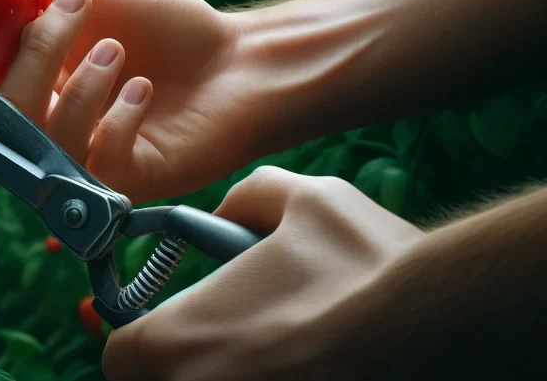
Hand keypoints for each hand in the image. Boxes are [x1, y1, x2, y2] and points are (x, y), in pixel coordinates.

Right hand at [0, 0, 263, 202]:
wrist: (236, 61)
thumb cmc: (166, 28)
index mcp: (26, 95)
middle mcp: (42, 138)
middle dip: (28, 61)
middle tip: (68, 11)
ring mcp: (80, 168)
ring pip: (45, 136)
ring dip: (80, 80)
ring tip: (116, 46)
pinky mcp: (123, 186)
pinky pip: (99, 157)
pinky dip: (119, 112)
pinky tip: (141, 86)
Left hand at [101, 166, 424, 380]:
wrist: (437, 321)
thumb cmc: (359, 263)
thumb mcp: (298, 198)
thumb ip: (246, 194)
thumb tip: (229, 209)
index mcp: (179, 340)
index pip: (119, 357)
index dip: (137, 337)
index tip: (162, 327)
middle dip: (177, 362)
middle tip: (220, 336)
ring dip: (219, 371)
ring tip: (265, 347)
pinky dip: (256, 380)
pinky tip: (295, 361)